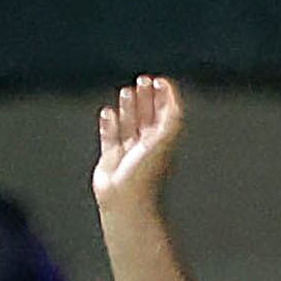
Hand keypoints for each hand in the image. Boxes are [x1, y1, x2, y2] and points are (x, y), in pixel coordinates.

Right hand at [92, 76, 186, 213]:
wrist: (126, 199)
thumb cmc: (147, 172)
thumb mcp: (167, 137)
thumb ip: (172, 112)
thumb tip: (169, 91)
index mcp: (163, 139)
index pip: (166, 112)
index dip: (164, 95)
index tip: (157, 81)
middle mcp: (147, 144)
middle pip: (148, 115)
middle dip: (145, 97)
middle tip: (142, 81)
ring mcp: (129, 151)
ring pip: (129, 123)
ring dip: (128, 107)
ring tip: (126, 92)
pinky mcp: (111, 158)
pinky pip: (110, 136)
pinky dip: (109, 124)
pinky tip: (108, 112)